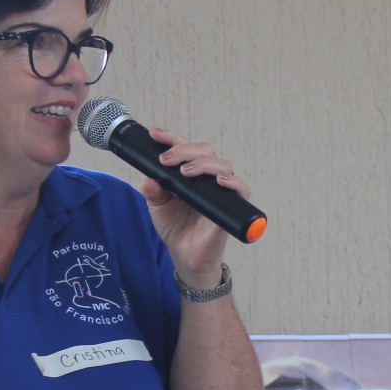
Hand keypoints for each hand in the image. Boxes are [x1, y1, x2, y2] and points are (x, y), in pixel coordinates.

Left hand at [141, 129, 256, 284]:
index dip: (171, 138)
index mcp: (188, 173)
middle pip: (205, 151)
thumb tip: (149, 180)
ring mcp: (220, 190)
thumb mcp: (157, 207)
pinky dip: (233, 182)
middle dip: (185, 150)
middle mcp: (206, 178)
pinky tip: (220, 181)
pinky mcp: (231, 205)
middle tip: (167, 160)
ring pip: (222, 164)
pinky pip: (241, 189)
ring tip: (186, 172)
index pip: (184, 148)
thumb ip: (152, 192)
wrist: (185, 255)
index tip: (155, 133)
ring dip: (204, 164)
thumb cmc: (176, 228)